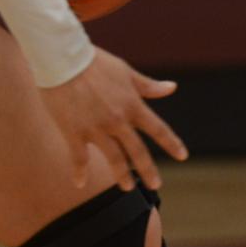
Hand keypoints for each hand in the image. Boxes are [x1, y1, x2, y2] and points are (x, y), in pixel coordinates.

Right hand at [39, 49, 188, 190]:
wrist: (63, 59)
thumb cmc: (94, 62)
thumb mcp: (125, 71)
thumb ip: (148, 85)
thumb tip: (172, 87)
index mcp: (132, 104)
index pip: (158, 129)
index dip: (171, 143)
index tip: (182, 156)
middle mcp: (117, 120)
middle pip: (137, 151)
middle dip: (148, 170)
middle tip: (156, 186)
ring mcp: (96, 128)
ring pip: (114, 158)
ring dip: (121, 175)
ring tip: (126, 187)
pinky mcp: (74, 132)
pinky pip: (79, 157)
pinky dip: (79, 172)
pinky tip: (80, 183)